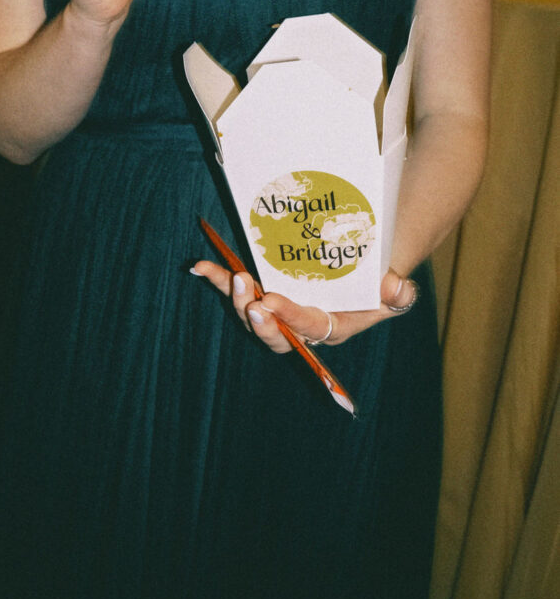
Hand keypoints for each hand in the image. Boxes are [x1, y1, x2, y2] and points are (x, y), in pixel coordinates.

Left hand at [191, 262, 418, 351]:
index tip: (271, 301)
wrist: (362, 270)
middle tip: (250, 301)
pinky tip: (199, 267)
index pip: (306, 329)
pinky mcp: (261, 289)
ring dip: (235, 296)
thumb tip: (394, 287)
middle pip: (273, 332)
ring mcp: (277, 307)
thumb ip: (398, 293)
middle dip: (258, 320)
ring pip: (250, 311)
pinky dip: (218, 278)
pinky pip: (237, 287)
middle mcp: (297, 324)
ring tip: (229, 276)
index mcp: (328, 328)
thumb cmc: (379, 287)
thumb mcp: (395, 291)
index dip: (288, 318)